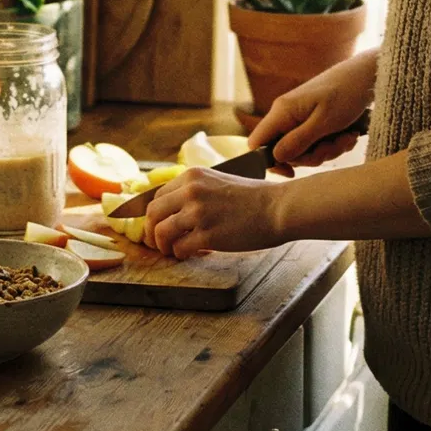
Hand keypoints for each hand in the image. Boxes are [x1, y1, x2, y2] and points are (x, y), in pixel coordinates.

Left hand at [145, 169, 284, 257]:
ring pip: (161, 233)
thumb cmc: (255, 197)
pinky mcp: (208, 235)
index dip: (154, 215)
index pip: (157, 196)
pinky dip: (181, 255)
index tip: (157, 226)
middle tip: (158, 244)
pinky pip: (180, 249)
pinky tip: (192, 254)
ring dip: (163, 246)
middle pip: (152, 214)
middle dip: (151, 232)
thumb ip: (196, 191)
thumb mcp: (219, 182)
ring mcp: (198, 213)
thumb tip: (175, 210)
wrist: (278, 207)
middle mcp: (191, 191)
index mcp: (192, 176)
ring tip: (173, 252)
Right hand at [250, 49, 377, 169]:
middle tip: (333, 146)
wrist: (367, 75)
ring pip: (305, 150)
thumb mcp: (324, 122)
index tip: (292, 171)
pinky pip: (317, 143)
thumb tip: (275, 158)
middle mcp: (287, 115)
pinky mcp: (314, 121)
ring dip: (328, 150)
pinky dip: (335, 143)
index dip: (269, 162)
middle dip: (312, 155)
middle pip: (285, 152)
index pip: (257, 142)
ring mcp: (300, 118)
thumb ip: (298, 141)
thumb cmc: (346, 93)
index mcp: (282, 111)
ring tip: (347, 137)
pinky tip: (349, 134)